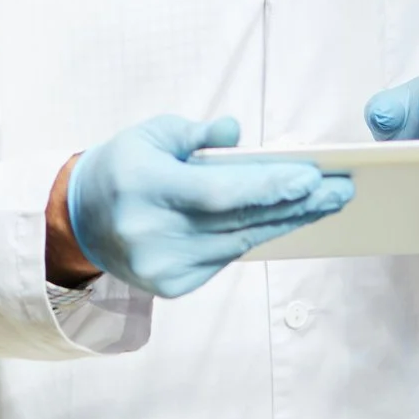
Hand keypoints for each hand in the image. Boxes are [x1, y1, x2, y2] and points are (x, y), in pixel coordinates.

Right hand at [57, 116, 353, 297]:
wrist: (78, 221)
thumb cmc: (122, 167)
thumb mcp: (150, 134)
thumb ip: (195, 132)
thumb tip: (237, 132)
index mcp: (144, 186)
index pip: (217, 193)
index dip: (267, 187)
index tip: (311, 177)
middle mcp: (152, 232)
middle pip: (239, 221)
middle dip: (295, 204)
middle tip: (340, 190)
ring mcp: (161, 265)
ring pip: (240, 242)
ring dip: (286, 222)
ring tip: (325, 203)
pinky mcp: (171, 286)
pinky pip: (226, 258)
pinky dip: (256, 236)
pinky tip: (287, 220)